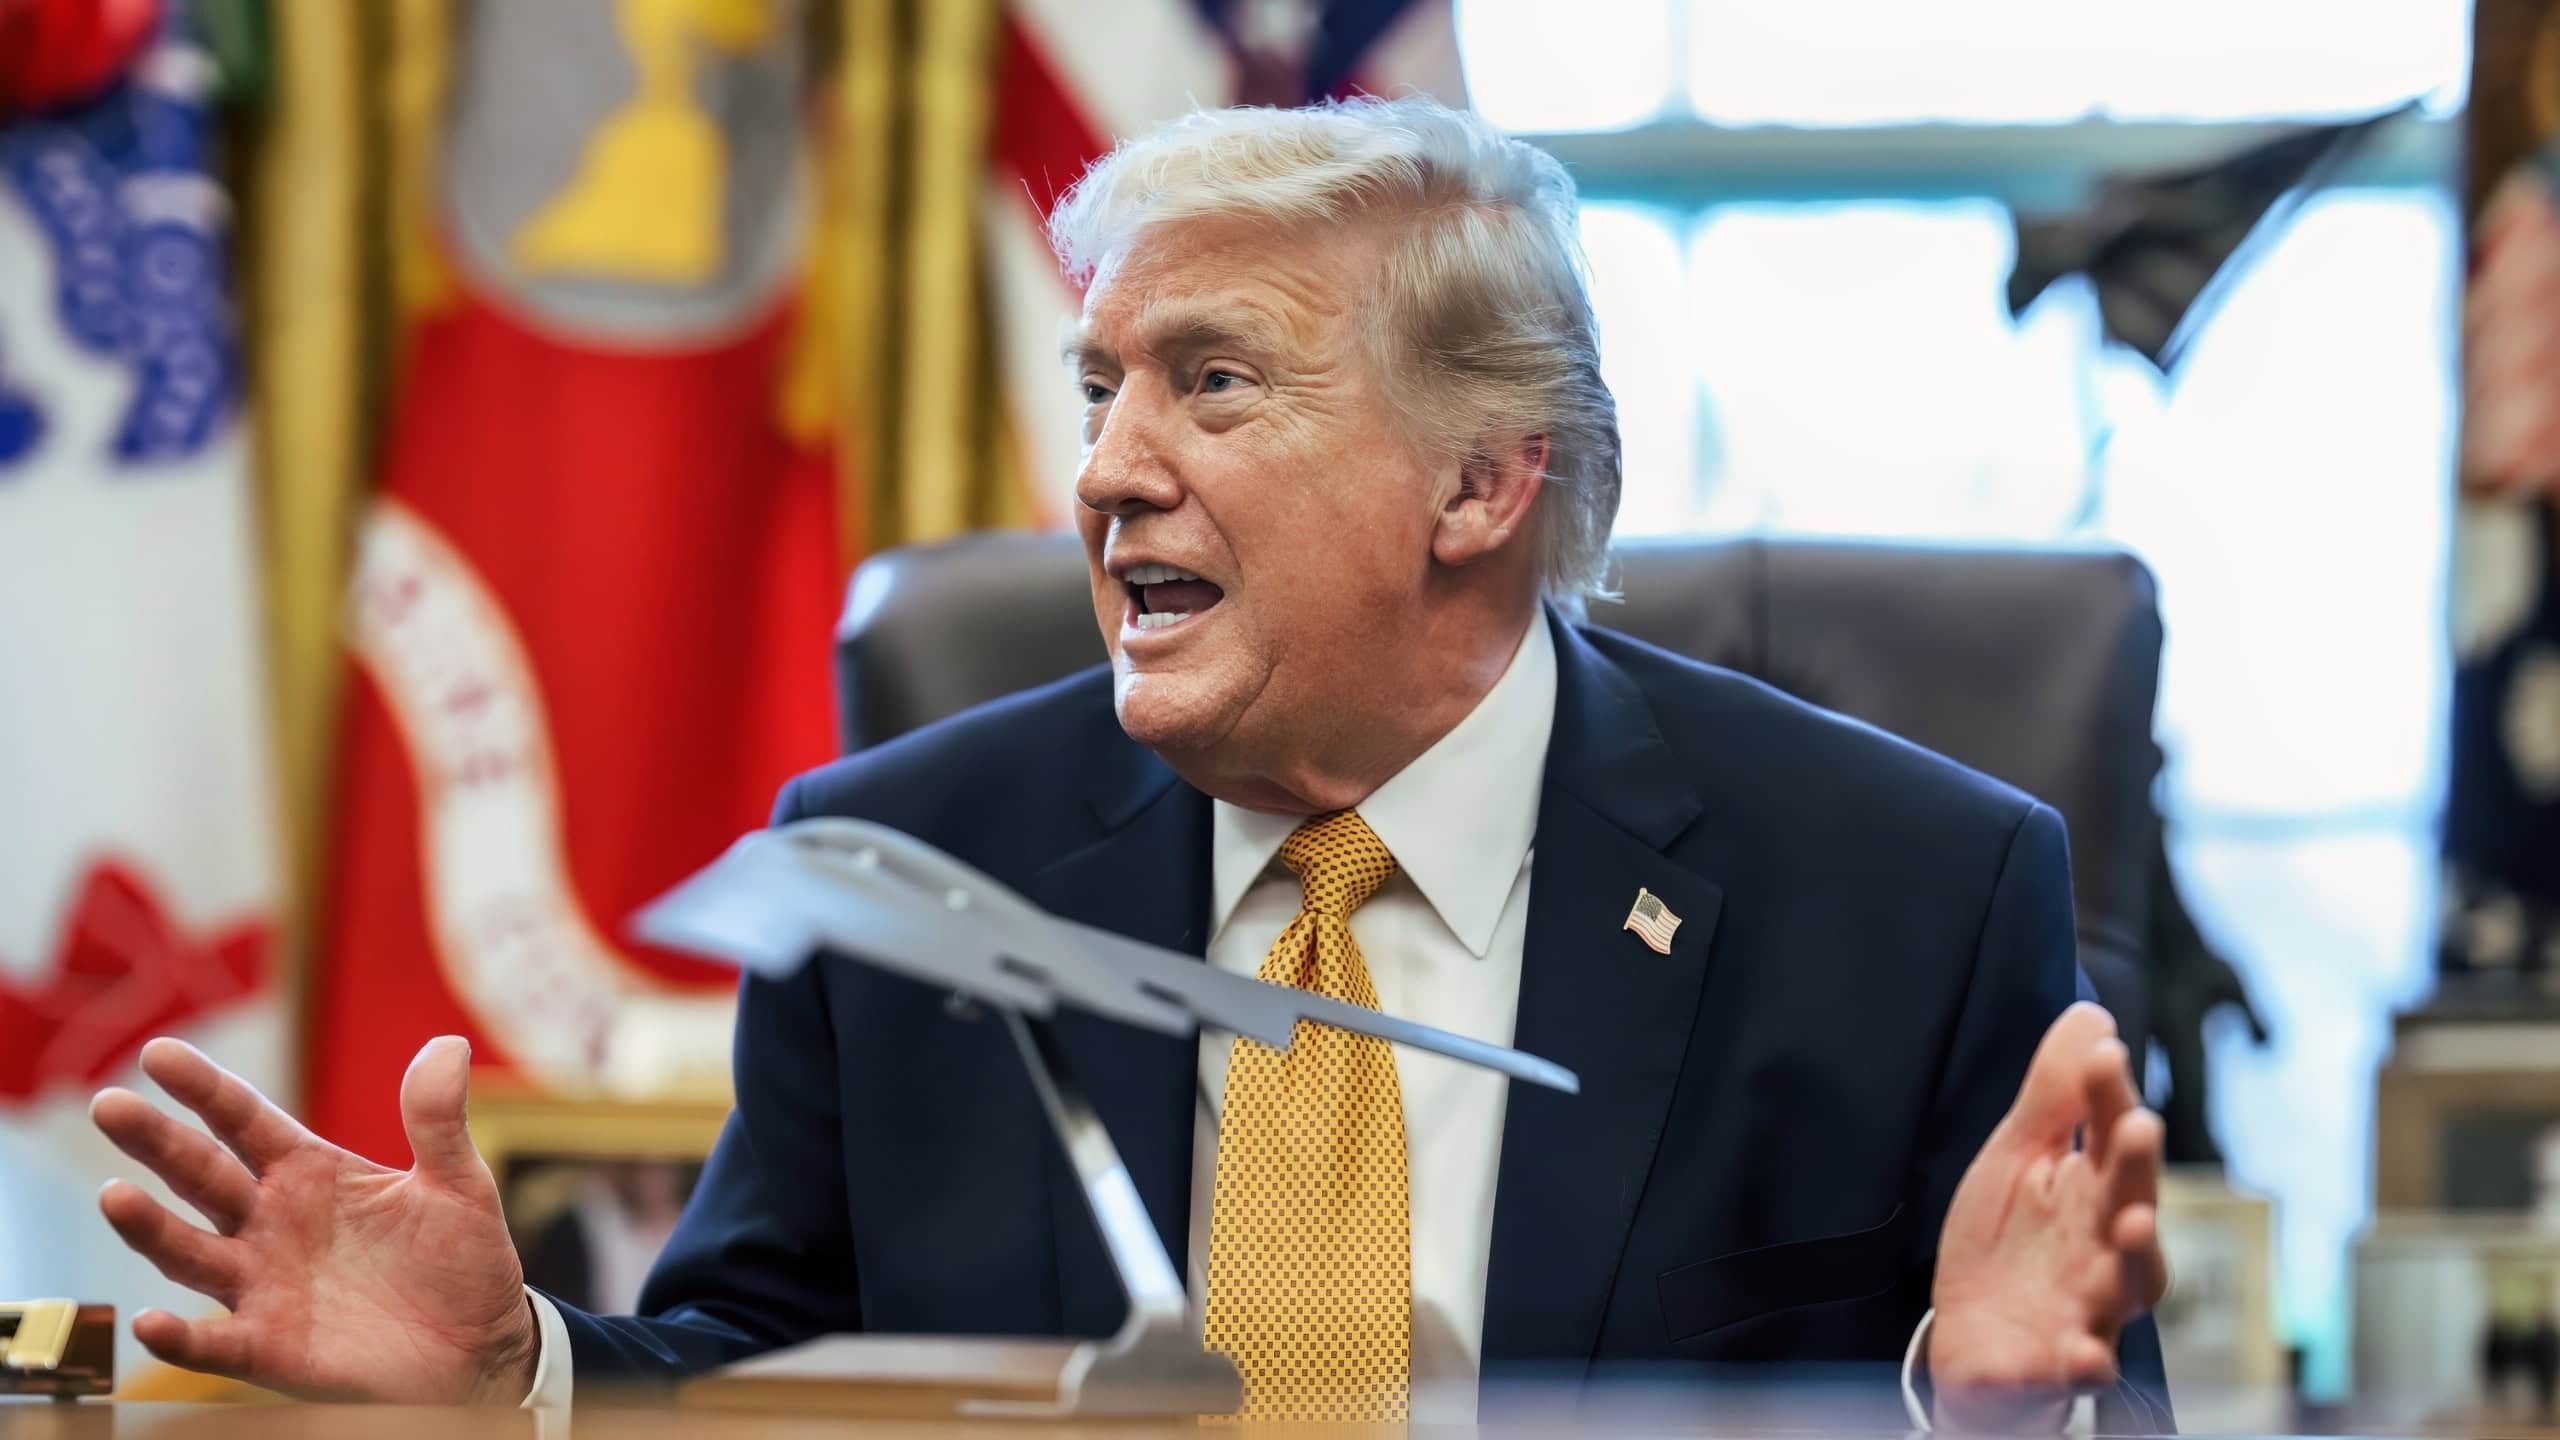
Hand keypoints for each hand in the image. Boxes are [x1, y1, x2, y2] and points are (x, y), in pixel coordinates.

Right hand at [89, 1036, 538, 1403]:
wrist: (481, 1346)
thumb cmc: (461, 1259)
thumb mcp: (458, 1183)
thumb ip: (437, 1120)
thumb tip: (448, 1046)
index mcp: (309, 1173)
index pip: (244, 1120)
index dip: (203, 1088)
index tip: (158, 1052)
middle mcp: (271, 1223)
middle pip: (201, 1175)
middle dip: (156, 1141)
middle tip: (109, 1105)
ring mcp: (262, 1285)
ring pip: (190, 1252)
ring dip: (149, 1227)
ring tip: (114, 1194)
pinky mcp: (269, 1349)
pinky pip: (213, 1344)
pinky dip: (179, 1338)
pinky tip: (150, 1322)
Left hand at [1928, 1002, 2167, 1431]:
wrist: (1981, 1342)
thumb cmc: (2010, 1242)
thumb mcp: (2020, 1159)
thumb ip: (2055, 1096)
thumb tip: (2092, 1014)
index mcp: (2094, 1188)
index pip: (2109, 1132)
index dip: (2108, 1093)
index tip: (2103, 1052)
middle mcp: (2106, 1245)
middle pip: (2130, 1199)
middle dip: (2135, 1166)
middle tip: (2138, 1126)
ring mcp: (2090, 1305)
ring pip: (2122, 1282)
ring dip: (2130, 1256)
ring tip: (2132, 1226)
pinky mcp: (2063, 1362)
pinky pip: (2084, 1365)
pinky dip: (2087, 1360)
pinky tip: (2081, 1352)